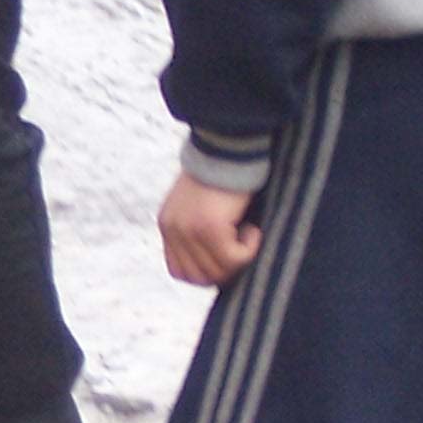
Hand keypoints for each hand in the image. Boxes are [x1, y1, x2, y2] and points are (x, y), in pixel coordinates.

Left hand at [158, 172, 262, 286]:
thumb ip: (200, 233)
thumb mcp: (202, 205)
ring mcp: (189, 230)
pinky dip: (250, 249)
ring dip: (239, 259)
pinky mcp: (210, 228)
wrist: (229, 145)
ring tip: (247, 232)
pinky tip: (254, 229)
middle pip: (199, 277)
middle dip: (225, 269)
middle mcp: (173, 230)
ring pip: (218, 271)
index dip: (206, 273)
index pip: (180, 272)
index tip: (226, 258)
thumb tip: (219, 270)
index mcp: (168, 225)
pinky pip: (234, 258)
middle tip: (242, 246)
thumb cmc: (225, 172)